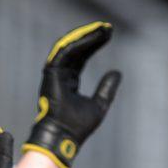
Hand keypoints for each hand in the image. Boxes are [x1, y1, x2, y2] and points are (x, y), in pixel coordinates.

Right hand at [23, 22, 121, 167]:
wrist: (64, 139)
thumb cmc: (77, 128)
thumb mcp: (99, 105)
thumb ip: (106, 89)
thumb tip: (117, 73)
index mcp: (69, 82)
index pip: (81, 58)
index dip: (93, 45)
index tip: (108, 35)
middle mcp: (60, 76)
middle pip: (77, 50)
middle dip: (92, 37)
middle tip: (107, 28)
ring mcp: (54, 75)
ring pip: (70, 47)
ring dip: (86, 36)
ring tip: (102, 29)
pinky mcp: (51, 74)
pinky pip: (65, 52)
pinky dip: (78, 42)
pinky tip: (91, 36)